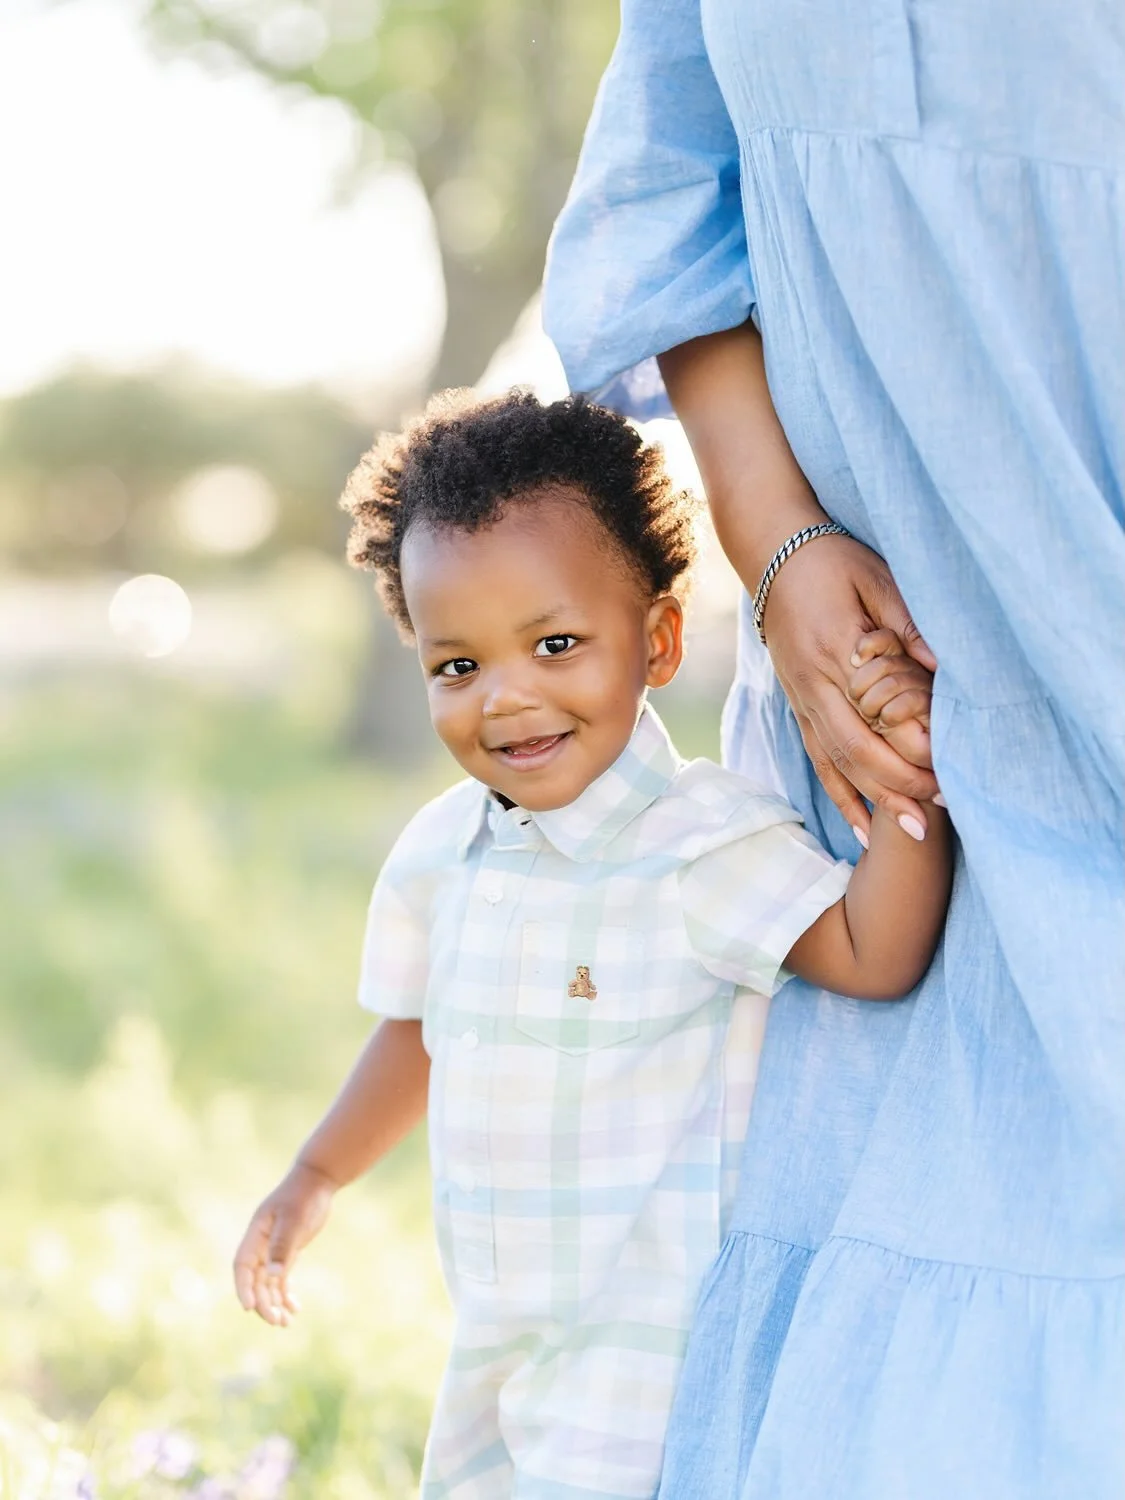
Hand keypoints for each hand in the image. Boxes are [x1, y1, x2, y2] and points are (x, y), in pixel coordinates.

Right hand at [233, 1161, 335, 1325]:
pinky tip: (295, 1309)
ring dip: (274, 1302)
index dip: (243, 1287)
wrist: (318, 1180)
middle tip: (276, 1322)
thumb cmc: (304, 1196)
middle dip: (263, 1302)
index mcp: (256, 1234)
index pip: (242, 1266)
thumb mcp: (294, 1220)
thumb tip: (273, 1275)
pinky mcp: (287, 1251)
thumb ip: (283, 1246)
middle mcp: (261, 1244)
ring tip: (285, 1323)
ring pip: (269, 1283)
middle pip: (256, 1280)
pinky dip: (286, 1294)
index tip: (249, 1307)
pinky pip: (282, 1278)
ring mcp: (274, 1249)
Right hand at [762, 534, 939, 839]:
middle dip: (902, 786)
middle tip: (942, 812)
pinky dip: (842, 795)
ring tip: (912, 833)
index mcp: (837, 650)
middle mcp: (815, 684)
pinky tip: (862, 827)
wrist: (770, 552)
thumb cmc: (831, 560)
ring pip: (838, 763)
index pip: (880, 713)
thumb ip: (908, 625)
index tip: (951, 769)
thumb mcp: (877, 578)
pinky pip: (818, 760)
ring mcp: (802, 699)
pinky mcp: (798, 705)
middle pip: (860, 750)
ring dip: (876, 801)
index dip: (914, 746)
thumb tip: (944, 668)